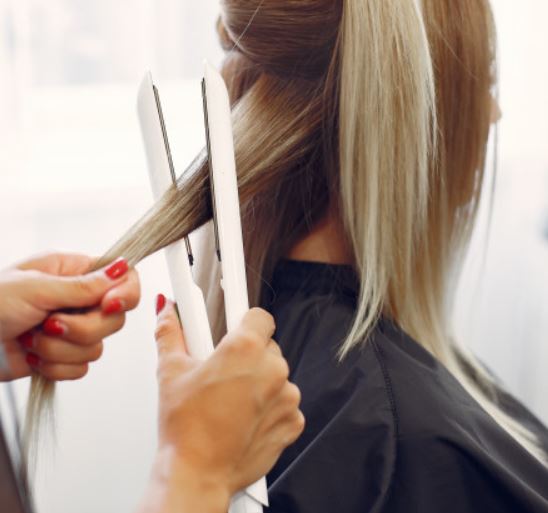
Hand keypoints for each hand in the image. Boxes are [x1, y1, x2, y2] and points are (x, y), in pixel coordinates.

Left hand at [0, 253, 139, 380]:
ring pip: (97, 348)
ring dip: (60, 350)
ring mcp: (71, 329)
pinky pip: (81, 368)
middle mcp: (78, 300)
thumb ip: (83, 285)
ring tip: (31, 338)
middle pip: (114, 320)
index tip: (109, 305)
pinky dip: (54, 367)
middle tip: (50, 324)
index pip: (125, 280)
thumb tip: (123, 268)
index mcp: (74, 272)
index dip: (125, 295)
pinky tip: (31, 356)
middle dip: (81, 329)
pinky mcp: (61, 356)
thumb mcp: (36, 288)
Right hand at [140, 299, 303, 512]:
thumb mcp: (171, 372)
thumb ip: (170, 333)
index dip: (246, 323)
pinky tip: (245, 418)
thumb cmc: (185, 428)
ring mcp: (287, 397)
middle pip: (267, 348)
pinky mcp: (293, 421)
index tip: (238, 330)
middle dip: (249, 357)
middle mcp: (272, 369)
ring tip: (231, 402)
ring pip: (277, 376)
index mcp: (245, 348)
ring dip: (261, 383)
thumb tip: (167, 312)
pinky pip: (286, 404)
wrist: (197, 474)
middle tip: (224, 374)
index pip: (260, 317)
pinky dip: (271, 408)